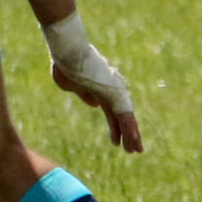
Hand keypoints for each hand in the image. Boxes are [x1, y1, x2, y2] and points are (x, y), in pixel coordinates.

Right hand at [43, 12, 142, 152]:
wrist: (68, 51)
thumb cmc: (65, 65)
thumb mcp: (70, 85)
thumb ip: (84, 95)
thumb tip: (96, 106)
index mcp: (99, 90)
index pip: (111, 113)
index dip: (115, 127)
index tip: (116, 141)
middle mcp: (109, 91)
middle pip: (121, 116)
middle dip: (127, 133)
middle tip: (134, 150)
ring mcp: (113, 91)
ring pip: (125, 117)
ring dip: (131, 134)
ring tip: (136, 150)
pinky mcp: (114, 93)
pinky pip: (124, 115)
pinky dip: (129, 128)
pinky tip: (134, 140)